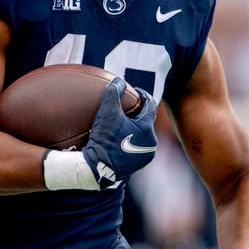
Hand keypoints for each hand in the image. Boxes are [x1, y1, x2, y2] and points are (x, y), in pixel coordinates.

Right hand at [42, 78, 156, 190]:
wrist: (97, 168)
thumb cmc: (103, 139)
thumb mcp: (107, 111)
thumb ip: (114, 92)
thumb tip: (119, 81)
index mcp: (147, 129)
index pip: (149, 105)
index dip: (142, 95)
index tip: (134, 91)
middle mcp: (151, 144)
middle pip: (146, 121)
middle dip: (137, 112)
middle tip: (126, 106)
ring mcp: (145, 156)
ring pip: (141, 135)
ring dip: (133, 127)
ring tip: (121, 122)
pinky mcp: (137, 165)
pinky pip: (136, 147)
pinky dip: (130, 140)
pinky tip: (118, 138)